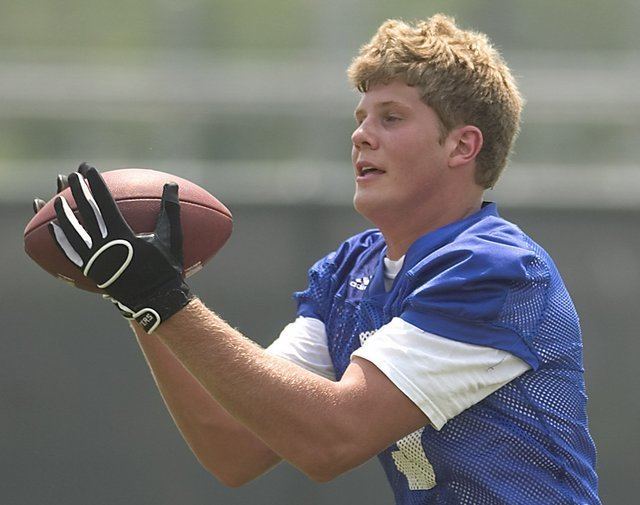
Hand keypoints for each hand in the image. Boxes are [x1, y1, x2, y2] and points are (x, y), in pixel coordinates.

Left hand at [50, 163, 193, 332]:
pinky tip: (55, 230)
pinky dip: (62, 240)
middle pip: (86, 214)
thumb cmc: (166, 268)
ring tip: (56, 200)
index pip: (104, 204)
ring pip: (73, 234)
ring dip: (63, 215)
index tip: (88, 170)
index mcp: (122, 237)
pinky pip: (71, 254)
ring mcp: (95, 261)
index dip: (95, 185)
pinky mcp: (91, 272)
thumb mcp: (171, 238)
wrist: (156, 300)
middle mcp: (104, 248)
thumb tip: (172, 185)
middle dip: (77, 192)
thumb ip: (169, 210)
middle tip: (72, 176)